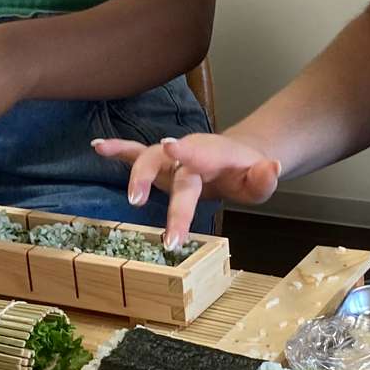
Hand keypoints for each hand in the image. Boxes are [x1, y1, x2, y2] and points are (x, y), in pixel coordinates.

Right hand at [92, 134, 282, 246]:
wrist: (238, 157)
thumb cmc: (246, 173)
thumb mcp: (261, 180)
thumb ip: (265, 177)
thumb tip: (272, 168)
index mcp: (214, 155)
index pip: (200, 153)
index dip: (185, 150)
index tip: (168, 145)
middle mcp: (189, 151)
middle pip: (172, 168)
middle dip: (162, 191)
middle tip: (158, 224)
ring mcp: (172, 156)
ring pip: (149, 159)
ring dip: (137, 174)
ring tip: (132, 198)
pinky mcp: (160, 162)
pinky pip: (135, 153)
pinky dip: (117, 149)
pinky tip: (97, 147)